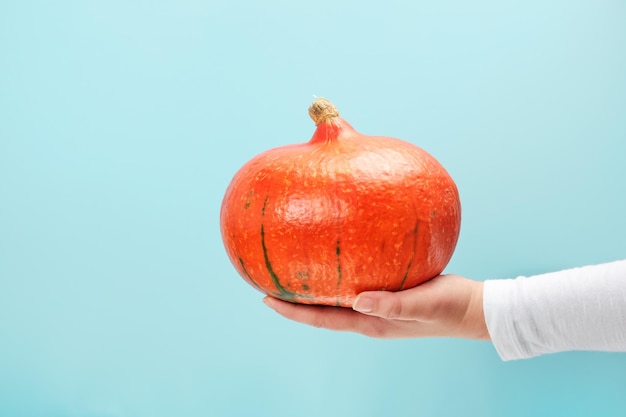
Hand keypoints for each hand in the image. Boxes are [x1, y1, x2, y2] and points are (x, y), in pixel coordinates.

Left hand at [263, 274, 489, 340]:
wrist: (474, 309)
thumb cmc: (451, 307)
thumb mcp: (423, 304)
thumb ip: (393, 304)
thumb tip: (358, 301)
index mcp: (371, 323)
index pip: (322, 319)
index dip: (293, 312)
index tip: (267, 299)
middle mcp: (369, 316)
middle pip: (322, 312)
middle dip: (295, 301)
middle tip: (271, 282)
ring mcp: (377, 307)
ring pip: (336, 299)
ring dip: (314, 289)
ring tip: (295, 271)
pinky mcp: (388, 294)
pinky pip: (354, 286)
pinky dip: (338, 277)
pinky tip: (338, 259)